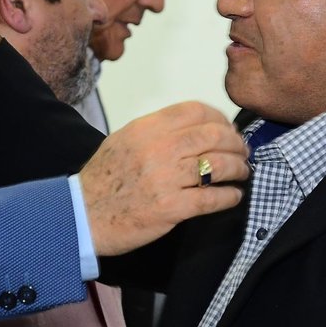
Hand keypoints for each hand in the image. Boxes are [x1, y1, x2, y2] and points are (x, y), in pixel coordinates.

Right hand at [80, 102, 248, 255]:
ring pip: (218, 165)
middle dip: (236, 143)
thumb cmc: (103, 181)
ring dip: (238, 168)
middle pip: (214, 136)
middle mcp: (157, 149)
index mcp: (146, 129)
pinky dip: (230, 196)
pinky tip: (234, 196)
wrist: (82, 215)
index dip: (219, 118)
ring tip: (242, 172)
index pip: (195, 111)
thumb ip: (156, 131)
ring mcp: (165, 179)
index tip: (227, 129)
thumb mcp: (124, 141)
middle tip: (243, 152)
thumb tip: (194, 129)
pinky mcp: (171, 208)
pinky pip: (212, 198)